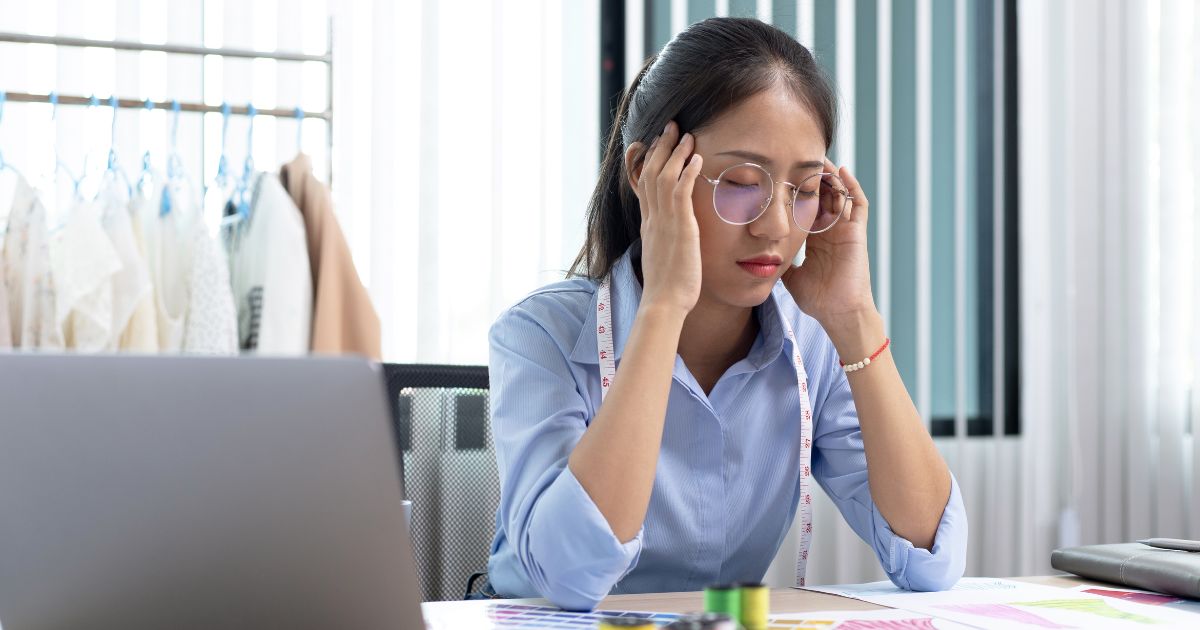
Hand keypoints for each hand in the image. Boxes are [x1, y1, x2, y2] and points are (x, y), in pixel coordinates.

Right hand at [631, 121, 704, 317]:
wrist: (664, 302)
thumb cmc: (668, 288)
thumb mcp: (665, 258)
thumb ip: (669, 243)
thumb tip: (676, 241)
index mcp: (650, 225)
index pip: (644, 186)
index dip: (649, 162)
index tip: (656, 145)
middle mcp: (653, 219)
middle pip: (650, 173)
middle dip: (660, 148)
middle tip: (670, 128)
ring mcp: (663, 222)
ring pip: (663, 177)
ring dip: (675, 153)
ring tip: (687, 134)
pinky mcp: (678, 227)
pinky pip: (680, 192)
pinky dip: (687, 172)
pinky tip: (697, 159)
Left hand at [781, 160, 877, 326]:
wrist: (839, 312)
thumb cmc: (817, 298)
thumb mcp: (790, 275)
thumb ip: (778, 260)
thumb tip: (756, 253)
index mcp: (815, 238)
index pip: (805, 206)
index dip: (795, 191)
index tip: (779, 175)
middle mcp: (830, 230)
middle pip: (822, 194)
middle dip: (812, 177)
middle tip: (797, 157)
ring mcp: (844, 229)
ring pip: (839, 193)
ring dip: (829, 176)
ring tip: (817, 157)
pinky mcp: (856, 232)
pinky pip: (858, 203)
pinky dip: (851, 186)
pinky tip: (841, 170)